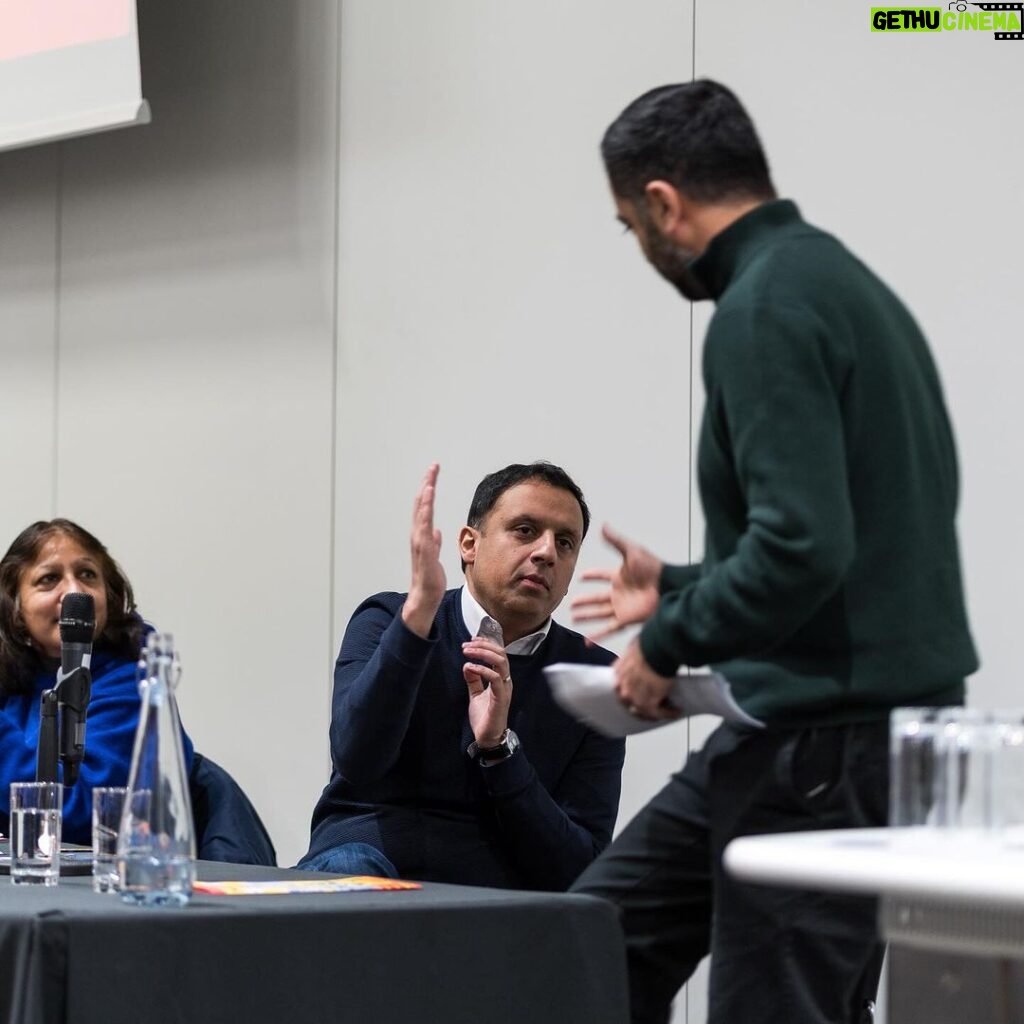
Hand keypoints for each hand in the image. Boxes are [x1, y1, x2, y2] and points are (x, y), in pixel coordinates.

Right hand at [401, 463, 445, 637]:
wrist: (424, 597)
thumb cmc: (429, 578)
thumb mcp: (434, 556)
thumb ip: (434, 543)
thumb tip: (437, 532)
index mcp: (421, 535)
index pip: (424, 507)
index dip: (428, 490)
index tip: (433, 473)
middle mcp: (418, 535)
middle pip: (421, 505)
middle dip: (426, 484)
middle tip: (433, 467)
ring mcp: (419, 542)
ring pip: (421, 514)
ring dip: (425, 497)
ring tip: (430, 481)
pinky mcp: (424, 550)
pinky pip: (423, 528)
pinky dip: (424, 514)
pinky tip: (427, 502)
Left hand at [462, 636, 511, 747]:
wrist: (487, 737)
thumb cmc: (484, 716)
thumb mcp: (475, 694)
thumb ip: (473, 679)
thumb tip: (467, 665)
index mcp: (501, 679)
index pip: (498, 654)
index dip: (487, 643)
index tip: (472, 639)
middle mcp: (505, 681)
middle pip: (501, 654)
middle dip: (483, 645)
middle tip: (467, 645)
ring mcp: (504, 689)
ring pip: (500, 663)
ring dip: (483, 653)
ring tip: (468, 651)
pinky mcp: (500, 698)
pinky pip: (495, 679)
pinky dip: (482, 670)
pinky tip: (470, 667)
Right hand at [571, 524, 662, 641]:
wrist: (668, 587)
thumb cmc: (653, 568)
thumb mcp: (631, 551)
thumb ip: (615, 541)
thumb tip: (602, 526)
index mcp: (620, 576)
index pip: (602, 575)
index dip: (592, 576)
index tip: (581, 576)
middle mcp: (619, 593)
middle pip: (597, 598)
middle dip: (584, 601)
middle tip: (571, 603)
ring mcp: (622, 607)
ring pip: (599, 614)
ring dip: (586, 616)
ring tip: (573, 618)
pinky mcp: (626, 619)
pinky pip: (609, 629)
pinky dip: (598, 635)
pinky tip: (588, 640)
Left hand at [614, 639, 678, 720]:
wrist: (659, 647)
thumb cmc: (649, 642)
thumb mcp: (636, 646)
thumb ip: (635, 655)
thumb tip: (643, 653)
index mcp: (618, 671)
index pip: (620, 688)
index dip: (630, 692)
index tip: (639, 693)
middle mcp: (623, 686)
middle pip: (629, 703)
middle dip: (639, 706)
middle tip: (652, 707)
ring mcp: (634, 696)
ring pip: (643, 711)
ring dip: (655, 713)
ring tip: (666, 712)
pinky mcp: (648, 703)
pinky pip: (658, 713)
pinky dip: (669, 714)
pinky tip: (676, 712)